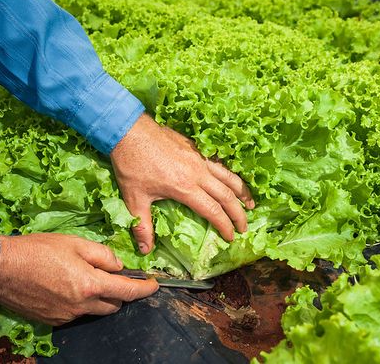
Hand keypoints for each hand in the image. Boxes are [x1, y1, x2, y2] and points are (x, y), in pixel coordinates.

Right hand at [0, 234, 158, 325]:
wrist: (0, 269)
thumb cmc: (37, 251)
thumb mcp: (75, 243)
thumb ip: (102, 255)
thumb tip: (117, 265)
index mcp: (90, 285)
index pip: (127, 291)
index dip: (145, 289)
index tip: (154, 285)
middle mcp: (81, 306)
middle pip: (113, 305)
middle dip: (120, 292)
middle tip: (113, 275)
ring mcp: (66, 316)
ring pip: (95, 310)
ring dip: (99, 297)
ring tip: (85, 277)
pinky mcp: (52, 320)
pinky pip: (76, 313)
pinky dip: (80, 301)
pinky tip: (66, 286)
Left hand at [110, 114, 254, 253]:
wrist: (129, 130)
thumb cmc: (131, 164)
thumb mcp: (134, 198)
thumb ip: (142, 226)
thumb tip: (144, 250)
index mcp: (185, 188)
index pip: (213, 211)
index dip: (224, 225)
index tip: (231, 237)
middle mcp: (198, 173)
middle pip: (227, 195)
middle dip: (238, 213)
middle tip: (245, 227)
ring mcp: (198, 157)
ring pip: (228, 176)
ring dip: (242, 191)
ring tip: (250, 203)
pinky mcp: (195, 147)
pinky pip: (219, 162)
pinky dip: (230, 173)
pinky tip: (231, 179)